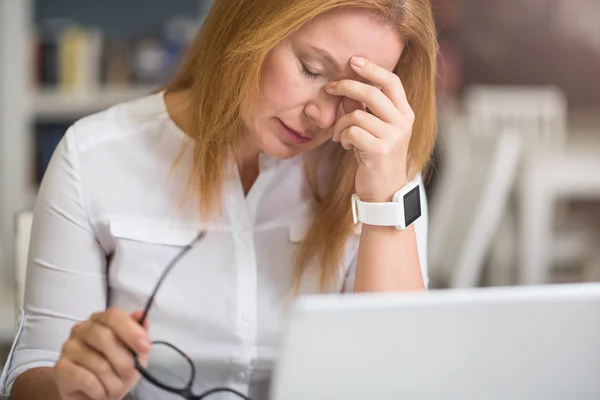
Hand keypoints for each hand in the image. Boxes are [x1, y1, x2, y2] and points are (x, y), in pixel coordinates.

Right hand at [54, 308, 150, 399]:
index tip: (145, 347)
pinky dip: (100, 391)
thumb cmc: (116, 368)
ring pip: (99, 364)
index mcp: (101, 320)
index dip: (131, 331)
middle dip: (125, 361)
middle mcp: (82, 329)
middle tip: (130, 374)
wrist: (94, 393)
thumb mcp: (134, 351)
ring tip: (114, 388)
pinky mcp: (61, 369)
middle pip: (105, 337)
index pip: (114, 316)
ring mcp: (69, 348)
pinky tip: (101, 392)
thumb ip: (139, 333)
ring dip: (114, 382)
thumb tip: (142, 314)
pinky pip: (87, 380)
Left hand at [325, 56, 414, 201]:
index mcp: (404, 114)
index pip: (392, 81)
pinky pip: (352, 132)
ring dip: (340, 124)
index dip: (372, 68)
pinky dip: (343, 137)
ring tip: (340, 135)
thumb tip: (345, 87)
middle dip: (346, 87)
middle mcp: (402, 123)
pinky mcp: (379, 150)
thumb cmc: (375, 157)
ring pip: (356, 115)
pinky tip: (346, 146)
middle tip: (330, 88)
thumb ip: (363, 109)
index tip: (353, 60)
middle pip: (372, 93)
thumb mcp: (374, 130)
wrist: (384, 191)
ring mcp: (393, 137)